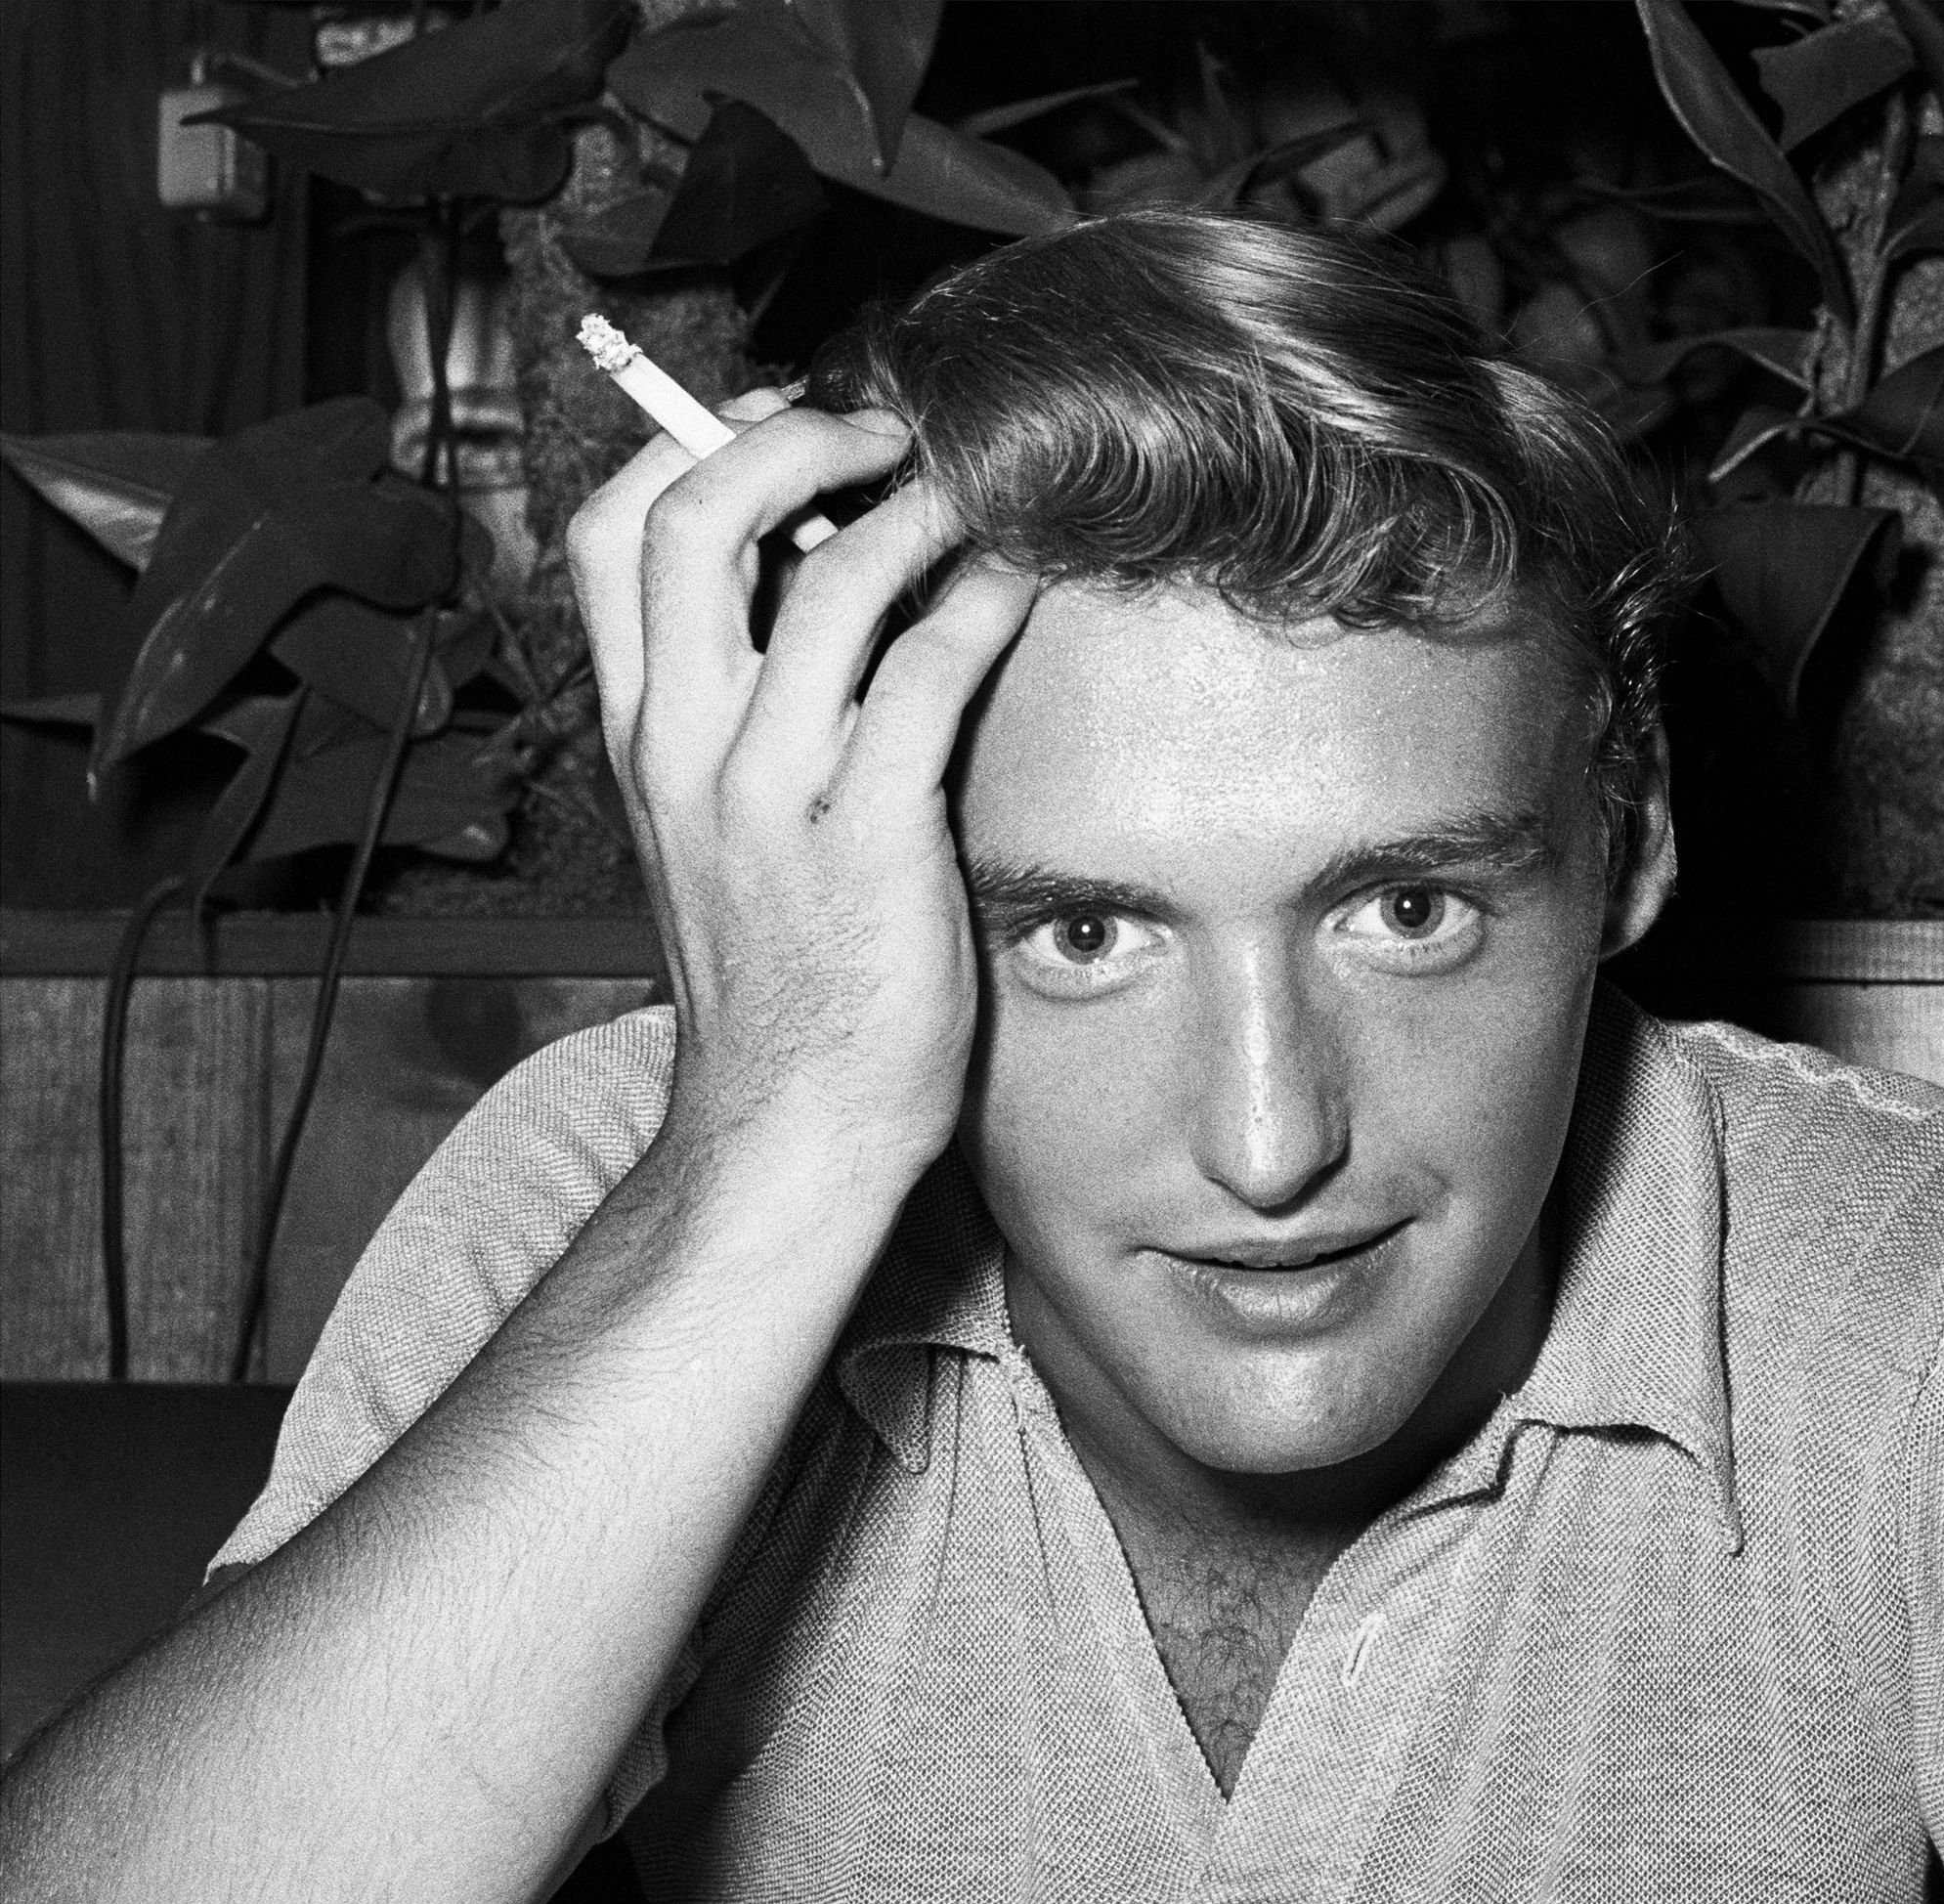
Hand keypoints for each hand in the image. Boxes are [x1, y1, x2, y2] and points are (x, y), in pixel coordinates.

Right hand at [566, 394, 1037, 1196]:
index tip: (773, 423)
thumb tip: (818, 582)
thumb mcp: (720, 832)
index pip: (605, 537)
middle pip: (692, 516)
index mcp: (640, 738)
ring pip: (831, 575)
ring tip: (976, 498)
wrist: (791, 1125)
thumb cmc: (779, 984)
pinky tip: (1022, 587)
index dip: (686, 445)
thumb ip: (744, 713)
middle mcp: (686, 747)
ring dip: (917, 507)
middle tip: (881, 434)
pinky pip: (932, 668)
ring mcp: (772, 791)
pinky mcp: (870, 835)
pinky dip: (986, 601)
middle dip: (791, 437)